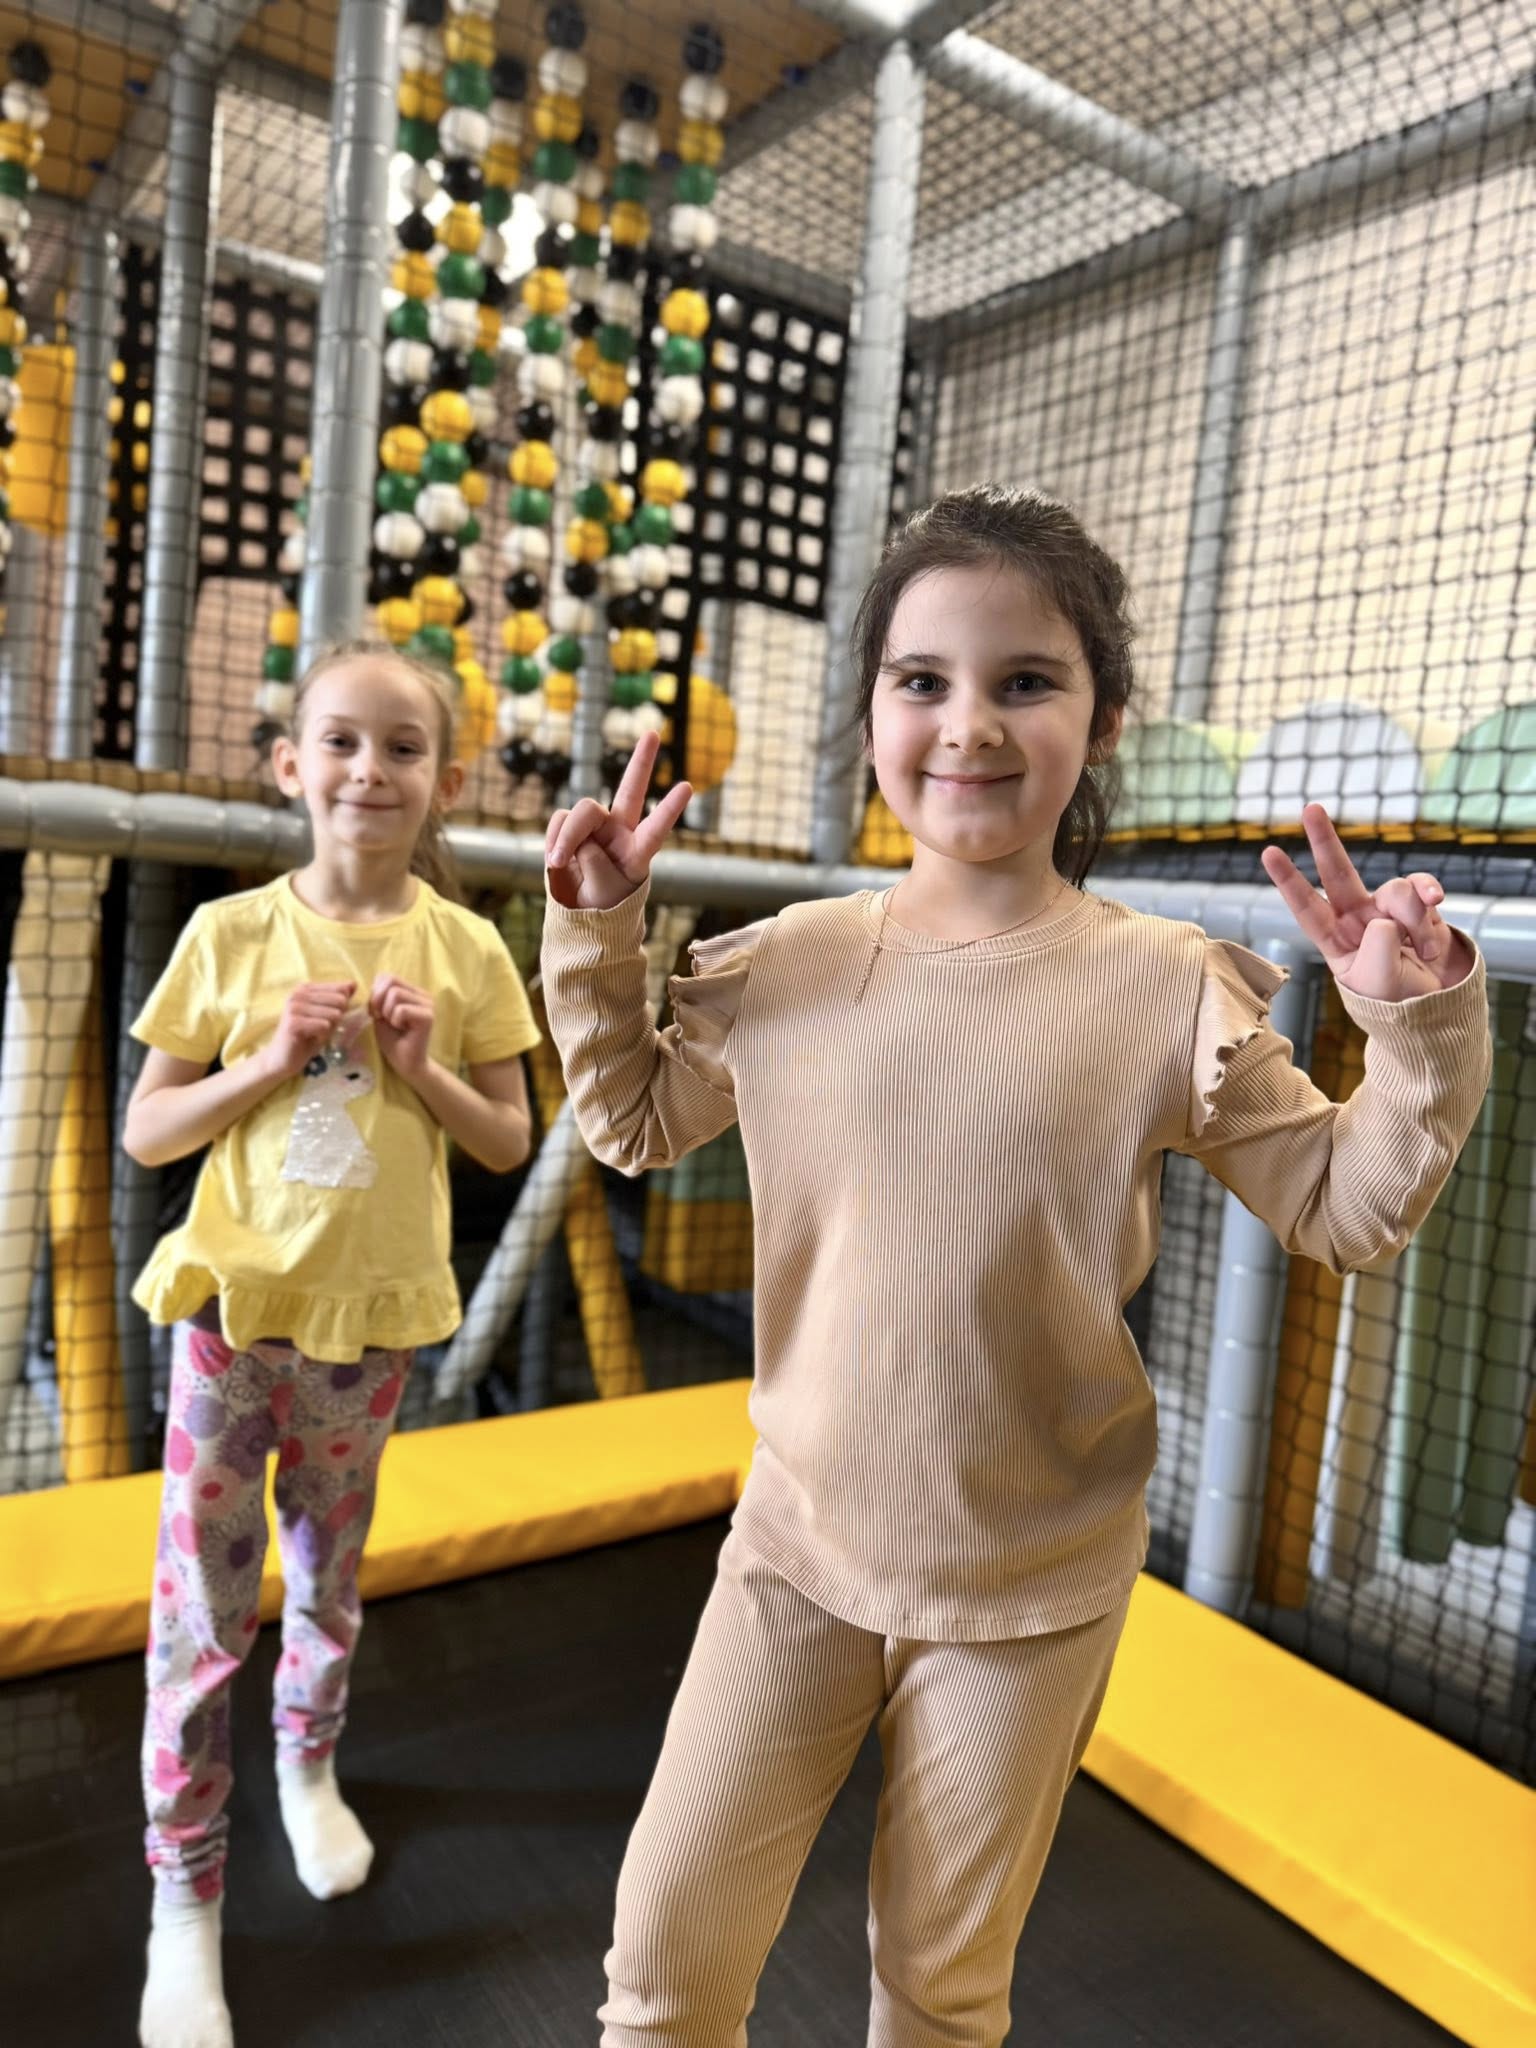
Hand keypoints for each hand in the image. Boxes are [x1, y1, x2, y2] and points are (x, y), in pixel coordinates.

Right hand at [262, 981, 356, 1079]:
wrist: (283, 1058)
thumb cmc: (307, 1037)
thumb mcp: (327, 1016)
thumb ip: (339, 1000)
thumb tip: (354, 983)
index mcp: (305, 988)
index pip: (340, 989)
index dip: (343, 1007)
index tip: (328, 1018)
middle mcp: (298, 994)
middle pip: (340, 1001)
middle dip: (336, 1019)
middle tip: (320, 1028)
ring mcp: (294, 1007)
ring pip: (333, 1014)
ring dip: (329, 1029)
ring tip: (314, 1034)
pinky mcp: (293, 1022)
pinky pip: (324, 1026)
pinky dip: (322, 1036)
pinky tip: (310, 1039)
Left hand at [370, 974, 435, 1077]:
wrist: (405, 1063)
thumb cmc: (392, 1039)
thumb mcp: (380, 1012)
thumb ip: (379, 996)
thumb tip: (375, 984)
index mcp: (412, 991)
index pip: (386, 976)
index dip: (374, 993)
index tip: (376, 1012)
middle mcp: (423, 994)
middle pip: (390, 981)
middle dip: (378, 1001)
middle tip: (382, 1018)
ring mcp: (427, 1004)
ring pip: (395, 994)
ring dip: (387, 1012)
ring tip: (394, 1024)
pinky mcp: (428, 1017)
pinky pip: (401, 1010)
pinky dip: (395, 1020)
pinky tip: (402, 1029)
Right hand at [544, 731, 692, 910]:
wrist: (580, 910)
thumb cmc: (603, 903)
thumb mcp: (604, 892)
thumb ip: (595, 863)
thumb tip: (580, 836)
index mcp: (638, 850)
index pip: (656, 828)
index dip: (669, 808)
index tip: (688, 786)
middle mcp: (620, 831)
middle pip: (630, 790)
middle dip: (641, 762)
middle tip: (653, 733)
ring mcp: (596, 826)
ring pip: (582, 812)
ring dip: (566, 837)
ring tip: (559, 862)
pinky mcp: (571, 827)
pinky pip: (560, 821)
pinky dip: (554, 838)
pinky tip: (554, 858)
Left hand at [1261, 804, 1471, 1001]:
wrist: (1439, 1003)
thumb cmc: (1397, 999)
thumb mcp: (1379, 982)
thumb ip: (1379, 948)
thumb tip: (1387, 916)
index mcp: (1335, 940)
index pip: (1306, 906)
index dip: (1289, 881)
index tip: (1269, 852)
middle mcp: (1357, 918)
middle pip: (1337, 872)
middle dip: (1325, 840)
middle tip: (1311, 808)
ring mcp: (1387, 908)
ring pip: (1396, 891)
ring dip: (1415, 918)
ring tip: (1423, 951)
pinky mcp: (1419, 904)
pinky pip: (1423, 888)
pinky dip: (1431, 899)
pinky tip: (1436, 913)